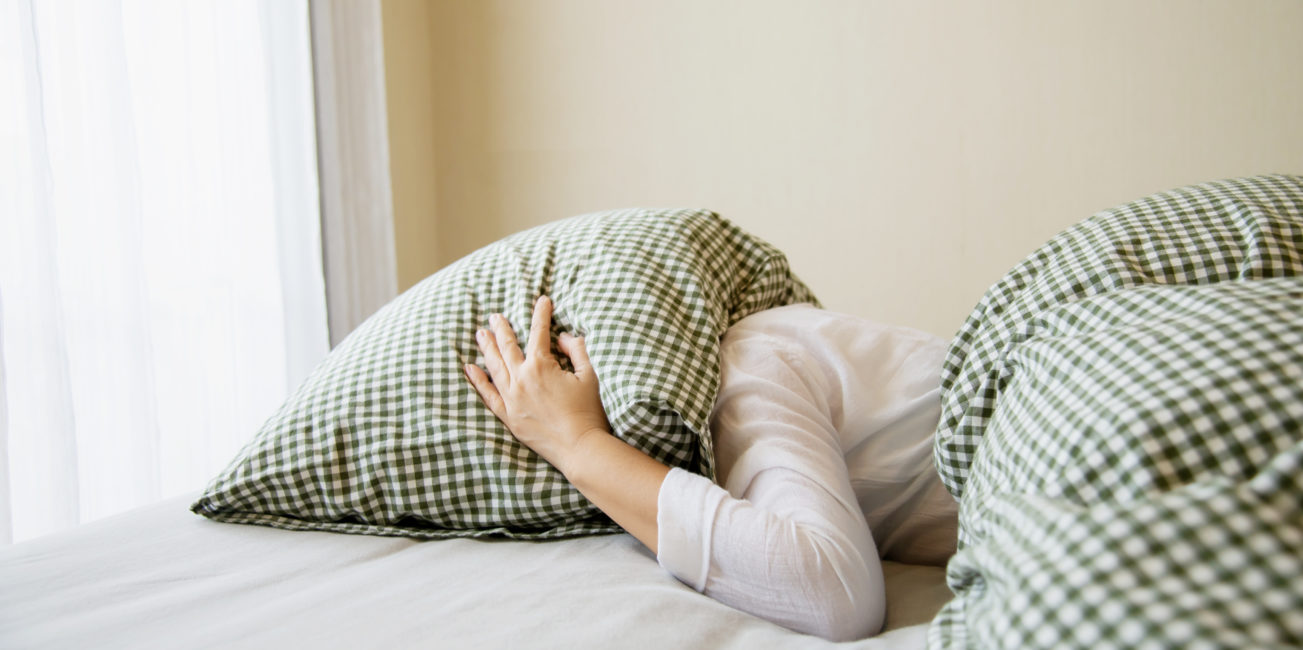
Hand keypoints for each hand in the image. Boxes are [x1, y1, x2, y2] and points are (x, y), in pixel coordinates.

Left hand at [464, 295, 609, 475]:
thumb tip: (564, 337)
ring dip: (487, 347)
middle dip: (502, 328)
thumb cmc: (588, 411)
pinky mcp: (508, 416)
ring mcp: (511, 398)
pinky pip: (487, 395)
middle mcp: (521, 378)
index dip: (541, 313)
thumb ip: (577, 350)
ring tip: (481, 333)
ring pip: (494, 366)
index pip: (538, 332)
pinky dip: (478, 380)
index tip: (542, 300)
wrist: (580, 447)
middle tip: (495, 316)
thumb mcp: (589, 375)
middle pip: (507, 346)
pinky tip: (470, 368)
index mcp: (541, 365)